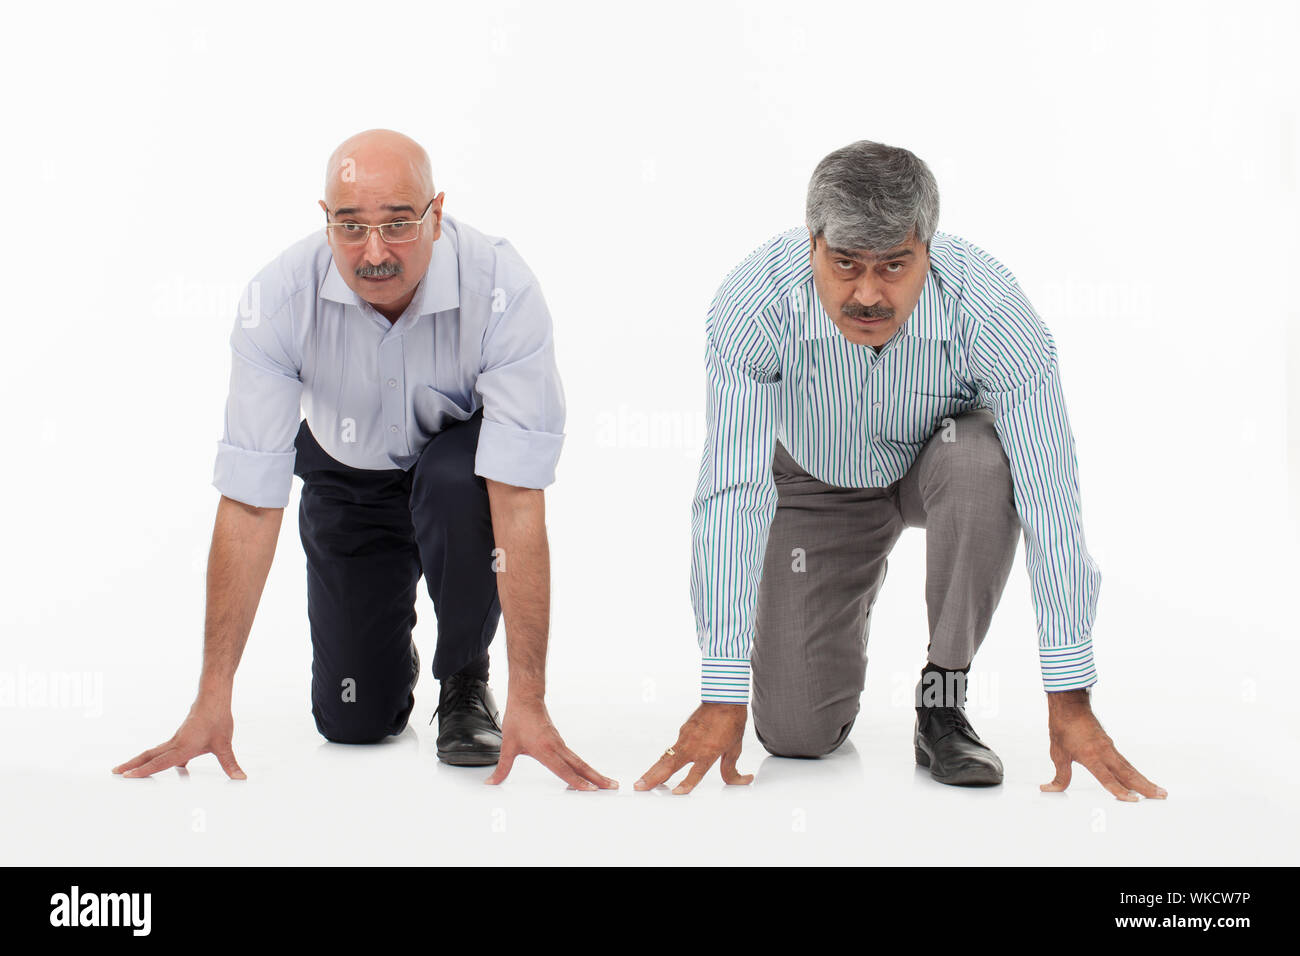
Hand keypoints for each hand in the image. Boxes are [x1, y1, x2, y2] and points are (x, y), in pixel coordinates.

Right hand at [112, 698, 244, 779]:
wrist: (214, 697)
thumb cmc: (217, 718)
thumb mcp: (224, 744)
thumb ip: (230, 763)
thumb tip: (240, 777)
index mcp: (182, 747)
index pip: (159, 762)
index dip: (143, 771)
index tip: (127, 776)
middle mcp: (175, 743)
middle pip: (149, 756)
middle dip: (132, 765)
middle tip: (115, 772)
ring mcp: (177, 739)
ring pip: (155, 752)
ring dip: (142, 761)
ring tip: (129, 769)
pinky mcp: (181, 736)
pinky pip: (165, 750)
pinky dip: (159, 758)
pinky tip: (169, 766)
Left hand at [485, 696, 616, 790]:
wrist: (526, 698)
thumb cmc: (519, 719)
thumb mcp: (508, 745)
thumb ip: (502, 768)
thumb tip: (492, 782)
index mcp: (545, 750)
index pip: (564, 770)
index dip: (578, 782)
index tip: (591, 790)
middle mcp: (557, 747)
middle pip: (580, 766)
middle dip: (597, 778)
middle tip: (612, 786)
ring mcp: (560, 744)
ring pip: (580, 762)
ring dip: (594, 773)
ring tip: (606, 783)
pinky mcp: (559, 742)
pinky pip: (574, 757)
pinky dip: (584, 767)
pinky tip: (587, 773)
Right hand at [634, 702, 753, 794]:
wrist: (724, 698)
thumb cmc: (731, 721)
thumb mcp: (735, 748)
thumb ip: (731, 768)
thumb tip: (741, 780)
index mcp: (708, 752)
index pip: (695, 772)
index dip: (686, 784)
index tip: (676, 793)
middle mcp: (693, 746)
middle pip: (669, 765)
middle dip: (653, 778)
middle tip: (640, 787)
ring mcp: (685, 737)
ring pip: (665, 757)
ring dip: (652, 770)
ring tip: (641, 782)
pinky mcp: (683, 731)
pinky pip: (671, 748)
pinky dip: (662, 760)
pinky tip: (657, 767)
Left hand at [1040, 689, 1165, 800]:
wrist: (1070, 706)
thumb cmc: (1063, 727)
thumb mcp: (1057, 754)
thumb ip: (1059, 776)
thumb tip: (1049, 788)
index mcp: (1091, 756)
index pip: (1108, 779)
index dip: (1120, 791)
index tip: (1134, 800)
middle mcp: (1104, 752)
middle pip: (1128, 774)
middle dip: (1145, 787)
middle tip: (1161, 796)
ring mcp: (1109, 748)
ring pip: (1129, 768)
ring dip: (1144, 780)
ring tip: (1159, 791)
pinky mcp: (1109, 745)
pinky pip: (1124, 762)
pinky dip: (1134, 772)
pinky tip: (1139, 779)